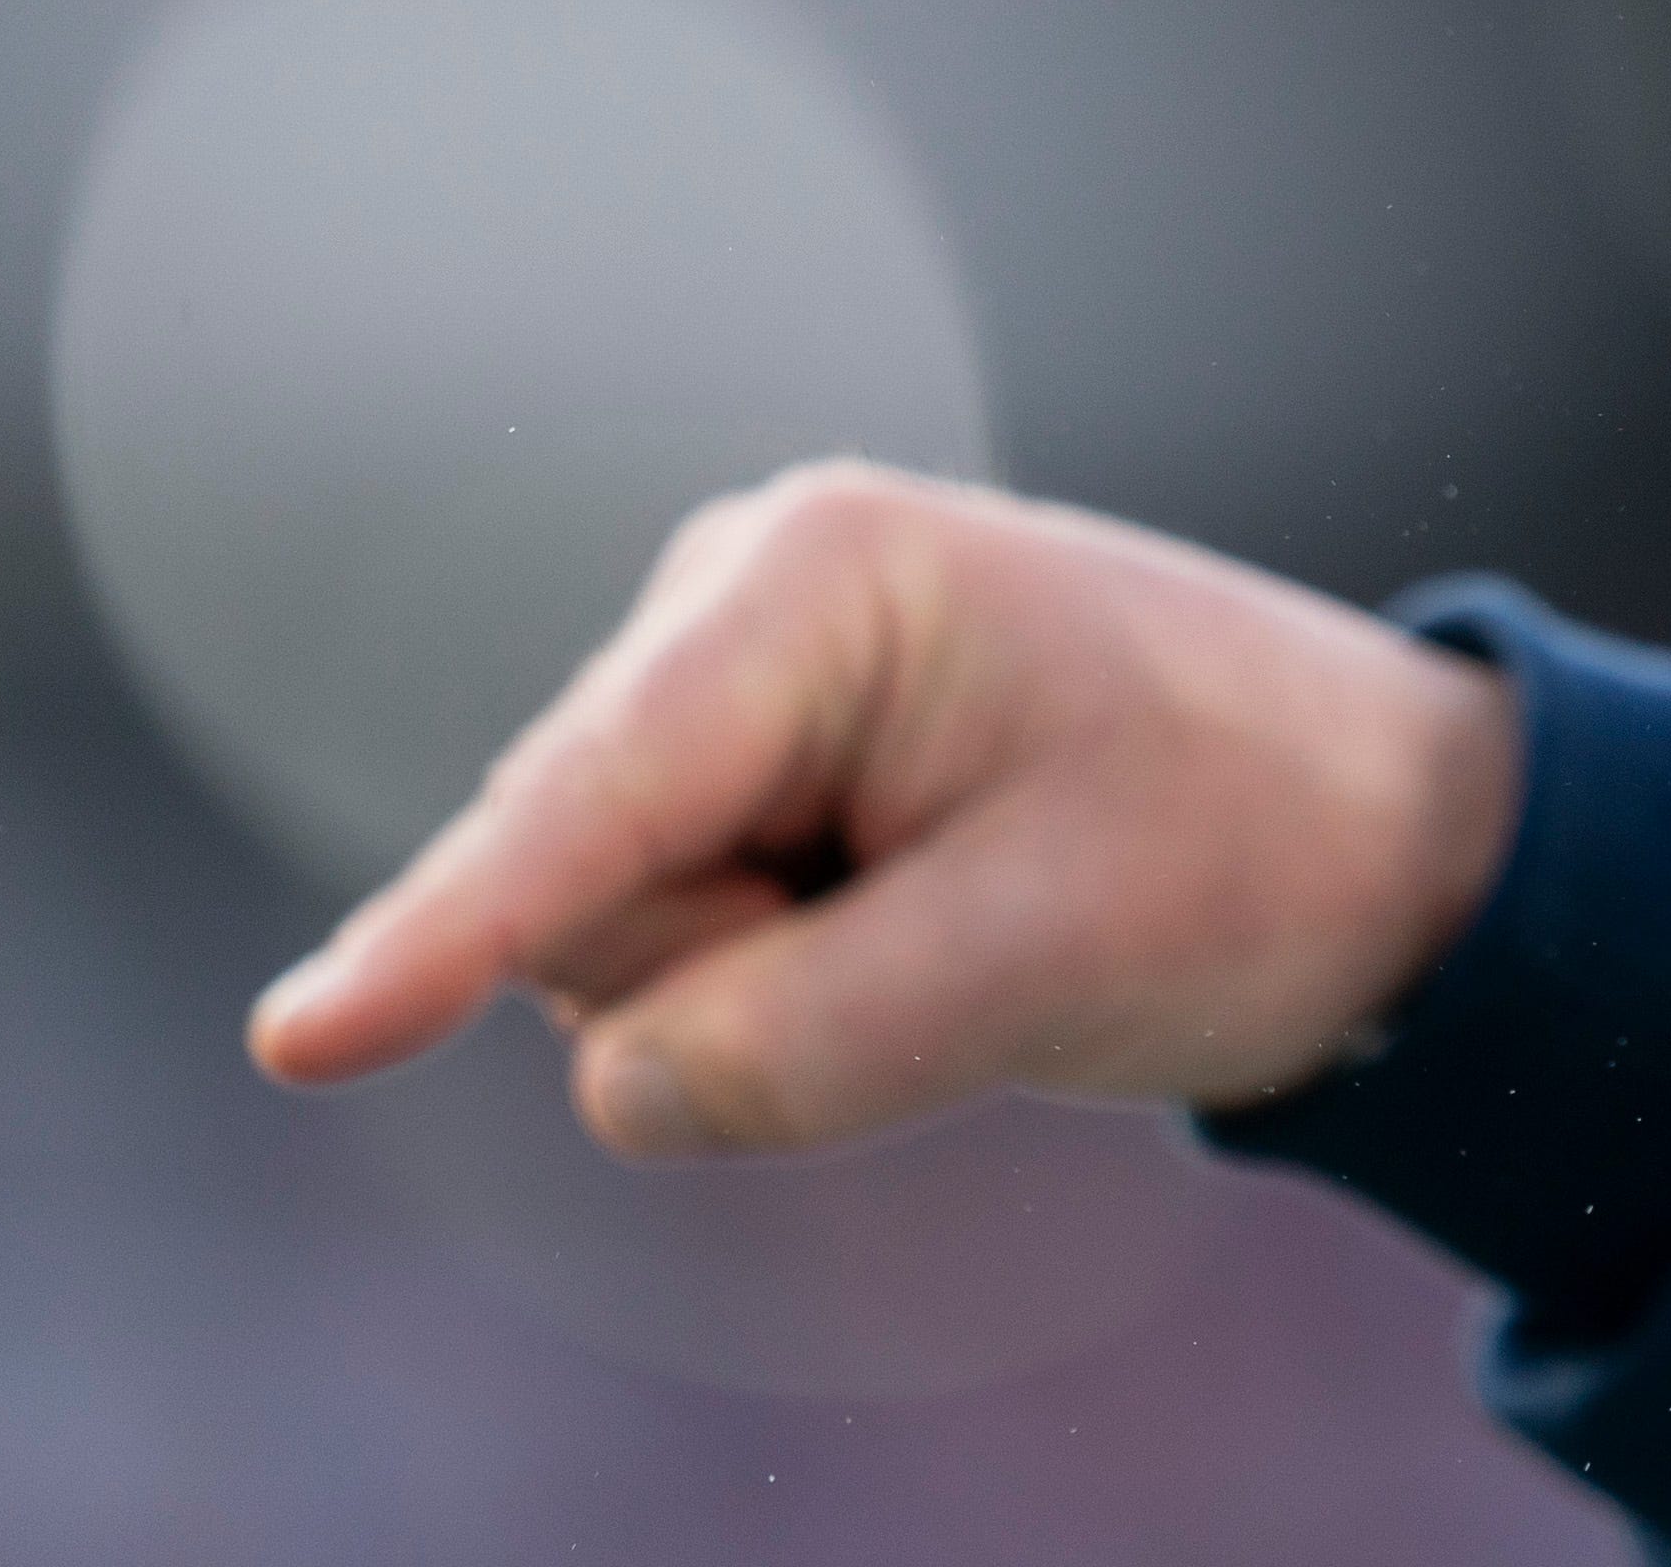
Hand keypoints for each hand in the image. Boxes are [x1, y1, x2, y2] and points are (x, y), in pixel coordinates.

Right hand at [243, 461, 1520, 1149]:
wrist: (1372, 825)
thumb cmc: (1248, 846)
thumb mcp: (1050, 959)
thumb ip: (803, 1044)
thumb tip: (614, 1088)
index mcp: (815, 581)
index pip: (587, 803)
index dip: (441, 942)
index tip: (298, 1047)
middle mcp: (728, 609)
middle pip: (588, 903)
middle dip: (753, 977)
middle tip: (980, 917)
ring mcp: (717, 701)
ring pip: (614, 953)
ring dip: (785, 989)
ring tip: (972, 906)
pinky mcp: (730, 791)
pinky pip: (673, 967)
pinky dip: (797, 990)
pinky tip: (927, 917)